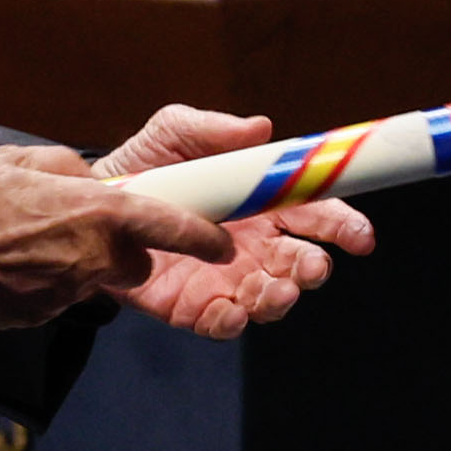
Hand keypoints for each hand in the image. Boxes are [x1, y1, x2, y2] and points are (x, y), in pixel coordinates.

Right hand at [0, 143, 233, 328]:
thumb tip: (84, 178)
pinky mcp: (43, 314)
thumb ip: (67, 168)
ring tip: (33, 242)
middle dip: (122, 249)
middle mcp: (93, 257)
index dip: (202, 236)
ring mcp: (68, 291)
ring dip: (80, 263)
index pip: (171, 226)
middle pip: (134, 261)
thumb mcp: (21, 159)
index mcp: (98, 213)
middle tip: (81, 227)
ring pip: (96, 278)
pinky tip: (12, 265)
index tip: (224, 244)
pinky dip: (46, 282)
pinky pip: (59, 295)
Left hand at [90, 103, 378, 340]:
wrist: (90, 206)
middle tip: (312, 268)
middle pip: (300, 263)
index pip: (315, 215)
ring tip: (277, 292)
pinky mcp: (191, 306)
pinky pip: (220, 323)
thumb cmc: (143, 166)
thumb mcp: (173, 134)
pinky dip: (231, 323)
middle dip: (314, 268)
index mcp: (262, 205)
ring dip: (280, 299)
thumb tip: (260, 127)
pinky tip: (230, 313)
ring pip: (269, 298)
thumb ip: (212, 129)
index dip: (343, 224)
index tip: (361, 236)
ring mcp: (224, 279)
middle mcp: (252, 246)